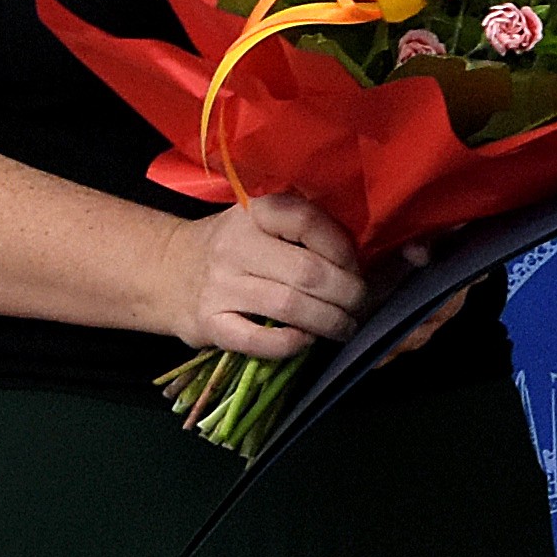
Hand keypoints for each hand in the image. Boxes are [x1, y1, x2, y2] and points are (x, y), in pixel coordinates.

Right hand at [176, 193, 366, 360]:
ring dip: (328, 322)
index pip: (308, 222)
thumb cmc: (233, 248)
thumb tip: (391, 256)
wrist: (165, 270)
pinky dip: (289, 344)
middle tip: (361, 306)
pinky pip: (257, 340)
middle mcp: (235, 244)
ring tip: (344, 328)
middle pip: (308, 271)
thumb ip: (310, 232)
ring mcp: (220, 285)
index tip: (357, 268)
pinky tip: (304, 340)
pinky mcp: (208, 322)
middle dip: (348, 294)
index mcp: (255, 212)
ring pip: (289, 306)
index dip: (343, 249)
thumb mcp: (263, 224)